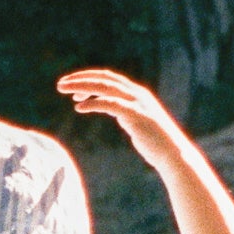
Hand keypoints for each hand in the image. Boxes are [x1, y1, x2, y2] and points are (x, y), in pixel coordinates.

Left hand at [56, 68, 189, 172]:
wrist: (173, 155)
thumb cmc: (154, 141)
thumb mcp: (135, 121)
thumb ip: (124, 111)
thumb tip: (111, 108)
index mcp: (136, 93)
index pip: (108, 78)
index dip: (88, 78)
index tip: (71, 85)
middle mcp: (136, 93)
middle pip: (103, 78)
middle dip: (80, 79)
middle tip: (60, 84)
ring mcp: (137, 103)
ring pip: (104, 88)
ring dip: (82, 87)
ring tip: (64, 91)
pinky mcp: (135, 115)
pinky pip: (109, 104)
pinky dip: (93, 103)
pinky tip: (79, 107)